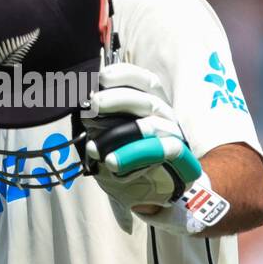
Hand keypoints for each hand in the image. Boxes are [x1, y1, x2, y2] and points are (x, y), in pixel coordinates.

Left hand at [84, 63, 202, 208]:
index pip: (145, 80)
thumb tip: (83, 104)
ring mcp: (174, 136)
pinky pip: (160, 151)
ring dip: (120, 131)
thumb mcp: (110, 132)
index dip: (125, 74)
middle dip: (117, 98)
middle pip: (147, 99)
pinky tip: (112, 161)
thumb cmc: (129, 155)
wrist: (151, 189)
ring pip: (152, 125)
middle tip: (93, 104)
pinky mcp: (179, 158)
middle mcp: (166, 115)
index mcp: (153, 102)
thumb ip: (101, 118)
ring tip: (94, 143)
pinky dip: (134, 154)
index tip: (102, 77)